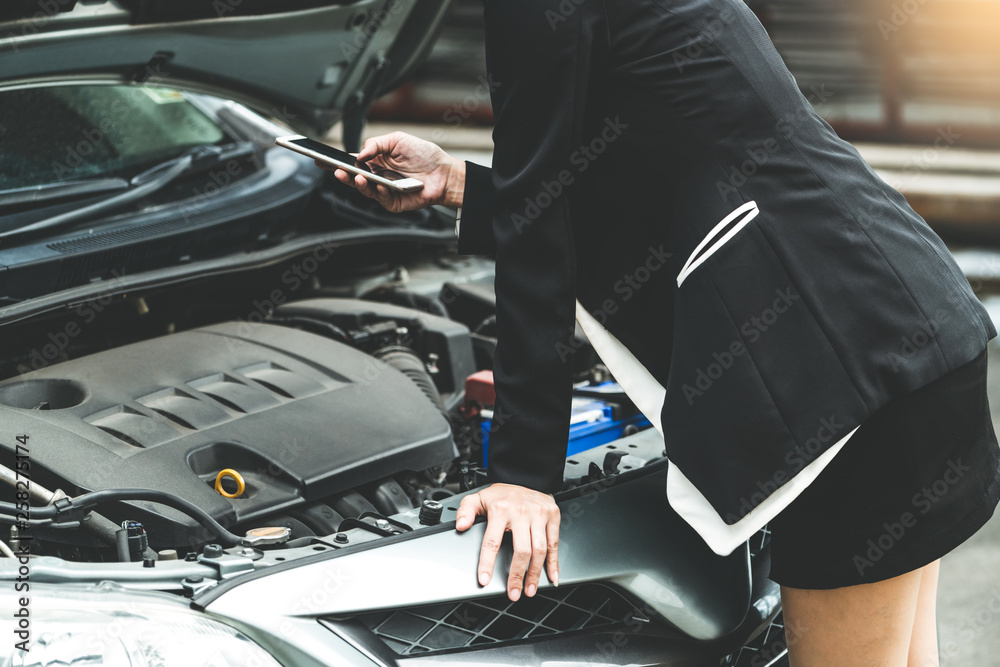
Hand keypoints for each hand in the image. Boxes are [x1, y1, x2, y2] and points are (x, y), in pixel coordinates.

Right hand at [314, 131, 464, 212]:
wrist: (444, 172)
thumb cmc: (423, 155)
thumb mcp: (397, 139)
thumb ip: (376, 144)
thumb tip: (359, 154)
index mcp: (374, 161)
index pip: (349, 162)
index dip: (334, 161)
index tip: (319, 158)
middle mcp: (376, 176)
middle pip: (352, 177)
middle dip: (341, 174)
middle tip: (335, 170)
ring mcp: (383, 190)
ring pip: (364, 190)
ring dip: (358, 184)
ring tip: (356, 176)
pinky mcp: (393, 203)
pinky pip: (381, 199)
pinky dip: (378, 191)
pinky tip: (378, 184)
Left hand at [455, 483, 559, 601]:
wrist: (526, 478)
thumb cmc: (502, 494)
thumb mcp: (479, 498)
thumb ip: (465, 511)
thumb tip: (460, 525)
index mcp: (501, 510)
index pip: (492, 541)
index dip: (487, 562)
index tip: (485, 579)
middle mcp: (521, 513)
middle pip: (521, 551)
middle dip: (517, 575)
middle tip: (514, 593)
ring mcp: (539, 515)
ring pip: (539, 550)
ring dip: (535, 573)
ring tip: (529, 589)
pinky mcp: (552, 517)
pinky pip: (554, 543)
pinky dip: (554, 563)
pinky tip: (551, 576)